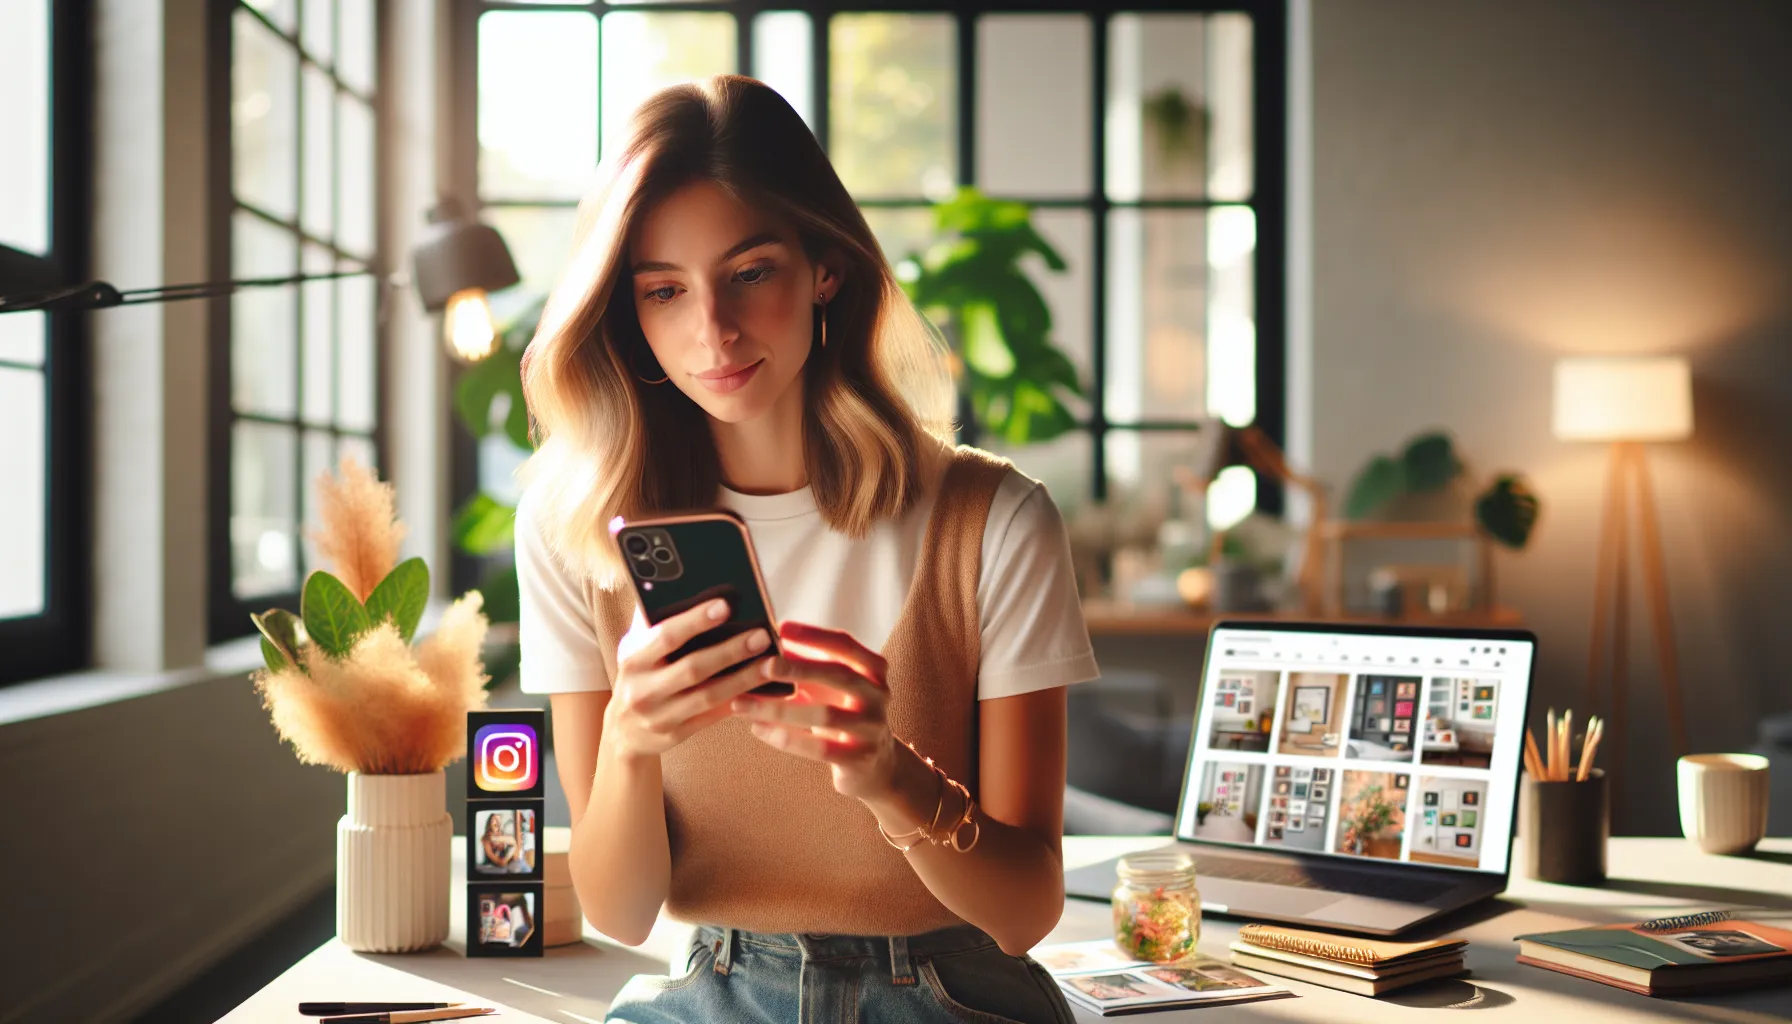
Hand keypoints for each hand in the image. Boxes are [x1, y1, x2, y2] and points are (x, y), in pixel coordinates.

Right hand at [603, 598, 773, 760]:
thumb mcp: (635, 648)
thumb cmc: (639, 675)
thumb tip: (680, 585)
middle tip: (762, 635)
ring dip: (744, 679)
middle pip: (693, 668)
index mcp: (633, 658)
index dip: (695, 621)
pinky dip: (739, 702)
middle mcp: (643, 688)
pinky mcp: (677, 734)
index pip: (666, 636)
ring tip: (771, 663)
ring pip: (709, 696)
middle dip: (731, 651)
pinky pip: (713, 717)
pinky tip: (762, 689)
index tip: (725, 605)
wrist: (623, 730)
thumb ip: (653, 621)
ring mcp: (659, 716)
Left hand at [730, 621, 900, 800]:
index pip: (844, 645)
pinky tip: (757, 729)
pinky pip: (819, 748)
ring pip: (824, 715)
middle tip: (763, 665)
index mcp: (873, 669)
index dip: (813, 635)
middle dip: (798, 669)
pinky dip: (785, 738)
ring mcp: (872, 727)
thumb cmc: (840, 712)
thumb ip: (804, 664)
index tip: (780, 627)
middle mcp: (878, 695)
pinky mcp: (860, 758)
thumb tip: (763, 641)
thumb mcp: (828, 686)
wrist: (872, 763)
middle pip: (838, 675)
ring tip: (742, 705)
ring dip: (778, 710)